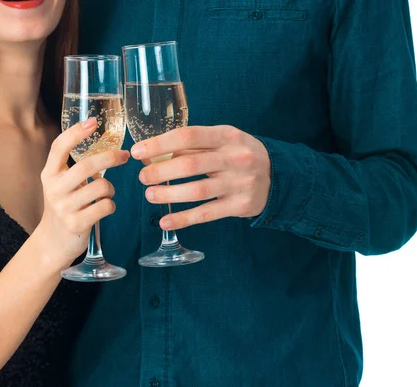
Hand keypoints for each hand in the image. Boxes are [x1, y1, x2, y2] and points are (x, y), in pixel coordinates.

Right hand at [37, 118, 129, 264]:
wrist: (53, 242)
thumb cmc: (64, 207)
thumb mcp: (61, 185)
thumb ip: (74, 167)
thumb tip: (106, 146)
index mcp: (49, 175)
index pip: (59, 147)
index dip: (76, 132)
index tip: (93, 121)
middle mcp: (54, 189)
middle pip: (86, 165)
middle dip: (110, 158)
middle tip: (124, 156)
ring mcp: (64, 207)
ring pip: (101, 187)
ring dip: (110, 189)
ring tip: (106, 194)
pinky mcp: (76, 223)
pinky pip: (105, 206)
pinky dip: (110, 206)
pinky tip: (105, 208)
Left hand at [130, 125, 270, 229]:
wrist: (278, 177)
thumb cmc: (239, 155)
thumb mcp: (223, 141)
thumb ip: (192, 145)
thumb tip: (152, 153)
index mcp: (228, 135)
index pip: (189, 135)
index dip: (160, 144)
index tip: (138, 152)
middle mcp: (235, 158)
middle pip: (190, 164)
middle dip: (160, 171)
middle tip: (142, 177)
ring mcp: (239, 183)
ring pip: (197, 191)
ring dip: (168, 195)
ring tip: (150, 195)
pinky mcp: (241, 206)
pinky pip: (207, 213)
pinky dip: (184, 218)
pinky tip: (165, 220)